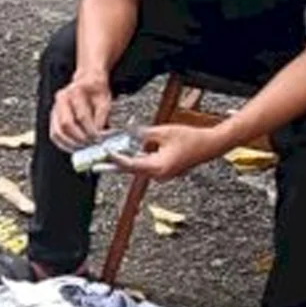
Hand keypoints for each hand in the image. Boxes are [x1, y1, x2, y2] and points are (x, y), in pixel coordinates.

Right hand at [50, 73, 112, 151]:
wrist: (87, 80)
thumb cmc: (96, 90)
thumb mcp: (104, 100)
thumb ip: (101, 118)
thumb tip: (99, 136)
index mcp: (75, 92)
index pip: (81, 116)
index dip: (90, 130)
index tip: (98, 139)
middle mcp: (61, 99)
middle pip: (66, 124)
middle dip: (79, 138)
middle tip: (90, 146)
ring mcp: (55, 108)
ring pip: (57, 132)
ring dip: (70, 144)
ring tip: (82, 149)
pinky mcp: (53, 117)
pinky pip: (54, 134)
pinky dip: (63, 144)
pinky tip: (73, 148)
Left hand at [110, 124, 228, 180]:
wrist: (210, 145)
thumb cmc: (191, 138)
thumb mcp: (163, 132)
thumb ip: (143, 134)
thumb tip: (128, 134)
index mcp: (158, 167)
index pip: (131, 164)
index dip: (115, 159)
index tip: (104, 153)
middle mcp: (158, 174)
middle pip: (131, 169)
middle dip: (114, 165)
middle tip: (96, 165)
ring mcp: (162, 174)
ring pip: (138, 168)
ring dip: (124, 163)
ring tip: (107, 159)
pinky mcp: (164, 171)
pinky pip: (146, 166)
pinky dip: (136, 160)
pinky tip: (126, 155)